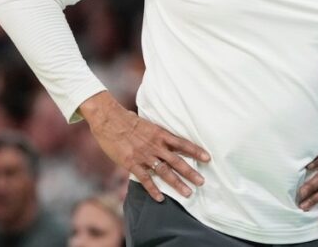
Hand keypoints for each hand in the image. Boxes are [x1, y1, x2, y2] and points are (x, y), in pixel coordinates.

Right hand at [79, 91, 210, 202]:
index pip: (182, 143)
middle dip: (190, 172)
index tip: (207, 158)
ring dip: (177, 183)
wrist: (109, 119)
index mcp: (160, 134)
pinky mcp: (131, 163)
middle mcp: (155, 146)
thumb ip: (157, 134)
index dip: (196, 151)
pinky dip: (153, 189)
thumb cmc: (127, 119)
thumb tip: (167, 138)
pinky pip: (145, 178)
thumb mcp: (147, 124)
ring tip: (188, 193)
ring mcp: (144, 155)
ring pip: (164, 172)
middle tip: (202, 182)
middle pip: (177, 161)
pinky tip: (160, 198)